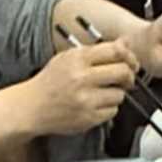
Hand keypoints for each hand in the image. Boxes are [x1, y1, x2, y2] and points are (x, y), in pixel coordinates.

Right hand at [19, 39, 139, 135]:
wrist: (30, 107)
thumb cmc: (50, 82)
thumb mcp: (69, 58)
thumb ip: (98, 50)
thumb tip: (125, 43)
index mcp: (77, 59)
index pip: (116, 51)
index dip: (129, 56)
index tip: (130, 62)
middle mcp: (81, 78)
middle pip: (123, 72)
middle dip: (128, 76)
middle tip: (124, 79)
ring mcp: (85, 100)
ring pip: (119, 94)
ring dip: (115, 94)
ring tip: (101, 94)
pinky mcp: (88, 118)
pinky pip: (112, 111)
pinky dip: (107, 109)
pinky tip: (94, 105)